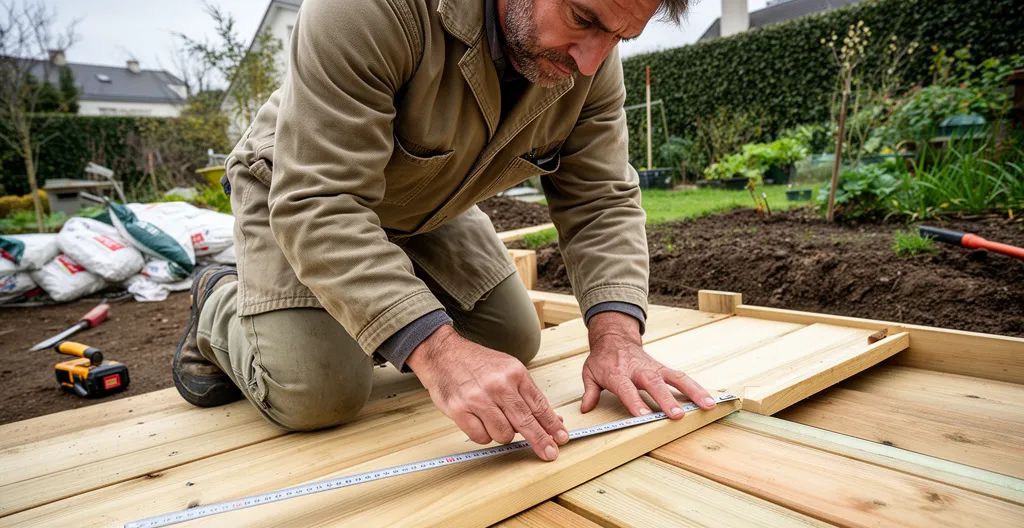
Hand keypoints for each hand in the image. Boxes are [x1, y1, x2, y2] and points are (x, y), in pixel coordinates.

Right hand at [407, 325, 568, 460]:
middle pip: (525, 422)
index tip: (561, 438)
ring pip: (503, 434)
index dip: (552, 425)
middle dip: (540, 440)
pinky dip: (483, 435)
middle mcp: (498, 385)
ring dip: (502, 433)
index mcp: (514, 373)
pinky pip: (481, 437)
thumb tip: (551, 420)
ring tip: (494, 419)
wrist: (443, 354)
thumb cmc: (476, 363)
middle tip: (549, 453)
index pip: (539, 405)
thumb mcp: (508, 369)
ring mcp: (478, 398)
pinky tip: (479, 421)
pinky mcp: (459, 410)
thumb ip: (528, 395)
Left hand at [582, 312, 716, 417]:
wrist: (615, 338)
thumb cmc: (603, 360)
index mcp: (618, 373)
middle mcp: (639, 370)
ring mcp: (654, 368)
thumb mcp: (590, 373)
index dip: (634, 402)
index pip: (626, 389)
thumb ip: (590, 392)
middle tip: (677, 415)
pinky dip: (697, 388)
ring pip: (676, 379)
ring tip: (708, 405)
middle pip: (654, 384)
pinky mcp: (664, 369)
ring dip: (693, 392)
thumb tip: (585, 408)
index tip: (642, 415)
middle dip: (666, 400)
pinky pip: (682, 378)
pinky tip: (710, 400)